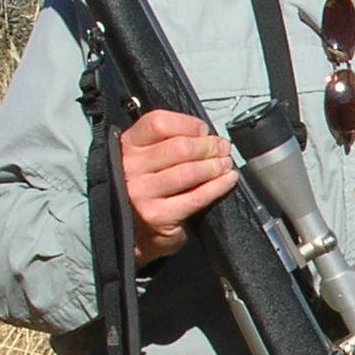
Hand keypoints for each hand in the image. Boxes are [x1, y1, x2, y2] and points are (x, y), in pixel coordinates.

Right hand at [120, 109, 237, 263]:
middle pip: (179, 147)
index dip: (188, 124)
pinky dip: (218, 186)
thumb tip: (205, 133)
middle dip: (208, 146)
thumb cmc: (147, 188)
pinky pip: (196, 197)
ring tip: (226, 163)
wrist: (134, 231)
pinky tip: (228, 180)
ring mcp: (141, 192)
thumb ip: (167, 140)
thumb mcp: (146, 157)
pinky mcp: (157, 215)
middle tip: (223, 148)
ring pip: (189, 171)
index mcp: (127, 146)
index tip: (204, 130)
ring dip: (215, 165)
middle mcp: (129, 167)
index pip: (158, 123)